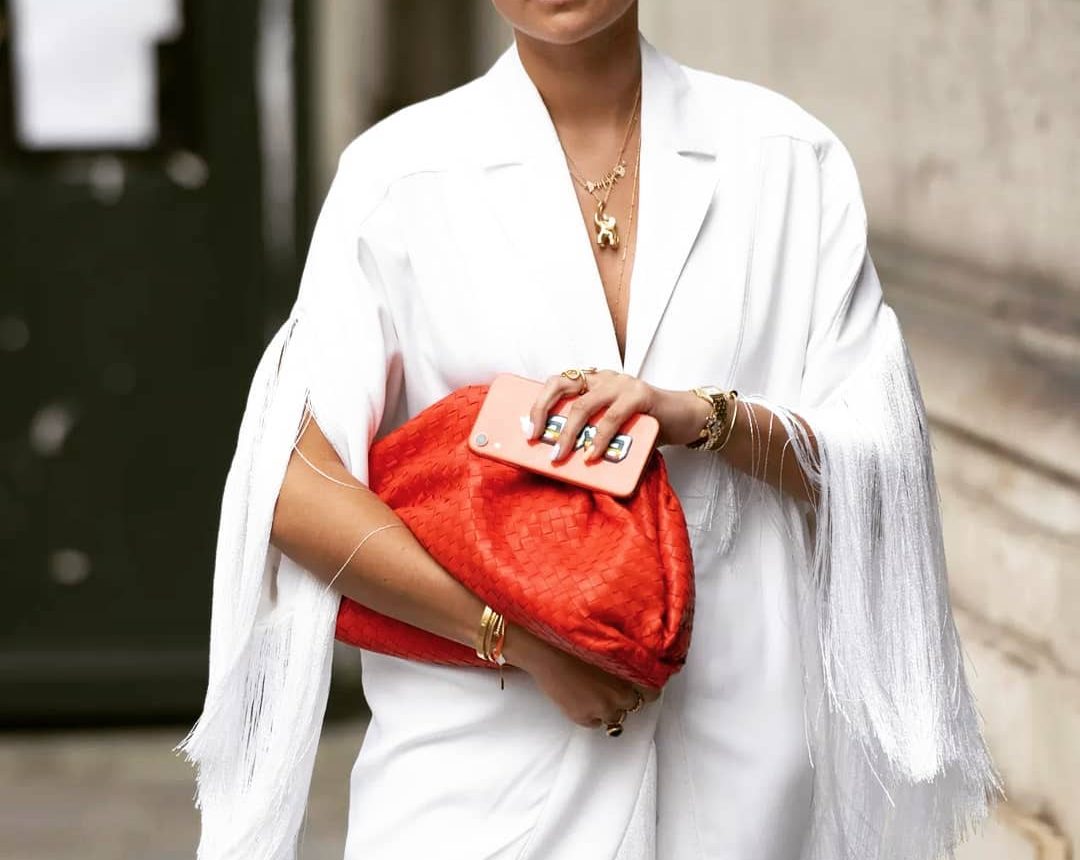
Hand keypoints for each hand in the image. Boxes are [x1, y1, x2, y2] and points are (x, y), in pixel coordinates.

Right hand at [502, 622, 659, 727]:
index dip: (645, 689)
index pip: (652, 692)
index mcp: (630, 673)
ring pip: (615, 717)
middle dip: (625, 698)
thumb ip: (626, 662)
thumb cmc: (573, 640)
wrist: (545, 649)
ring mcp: (603, 707)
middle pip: (634, 706)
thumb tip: (634, 670)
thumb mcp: (608, 646)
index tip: (641, 687)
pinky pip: (594, 723)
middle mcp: (620, 693)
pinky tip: (579, 697)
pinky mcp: (584, 717)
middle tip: (610, 687)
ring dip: (608, 708)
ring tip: (592, 691)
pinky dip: (590, 714)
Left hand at [524, 370, 712, 460]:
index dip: (538, 403)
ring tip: (560, 456)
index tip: (527, 429)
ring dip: (568, 434)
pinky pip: (611, 418)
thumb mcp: (611, 428)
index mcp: (593, 381)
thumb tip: (558, 457)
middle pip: (562, 385)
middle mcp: (604, 377)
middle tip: (535, 440)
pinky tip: (592, 455)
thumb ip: (589, 432)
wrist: (686, 418)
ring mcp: (621, 383)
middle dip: (542, 413)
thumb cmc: (645, 426)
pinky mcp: (640, 395)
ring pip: (583, 406)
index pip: (557, 382)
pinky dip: (598, 439)